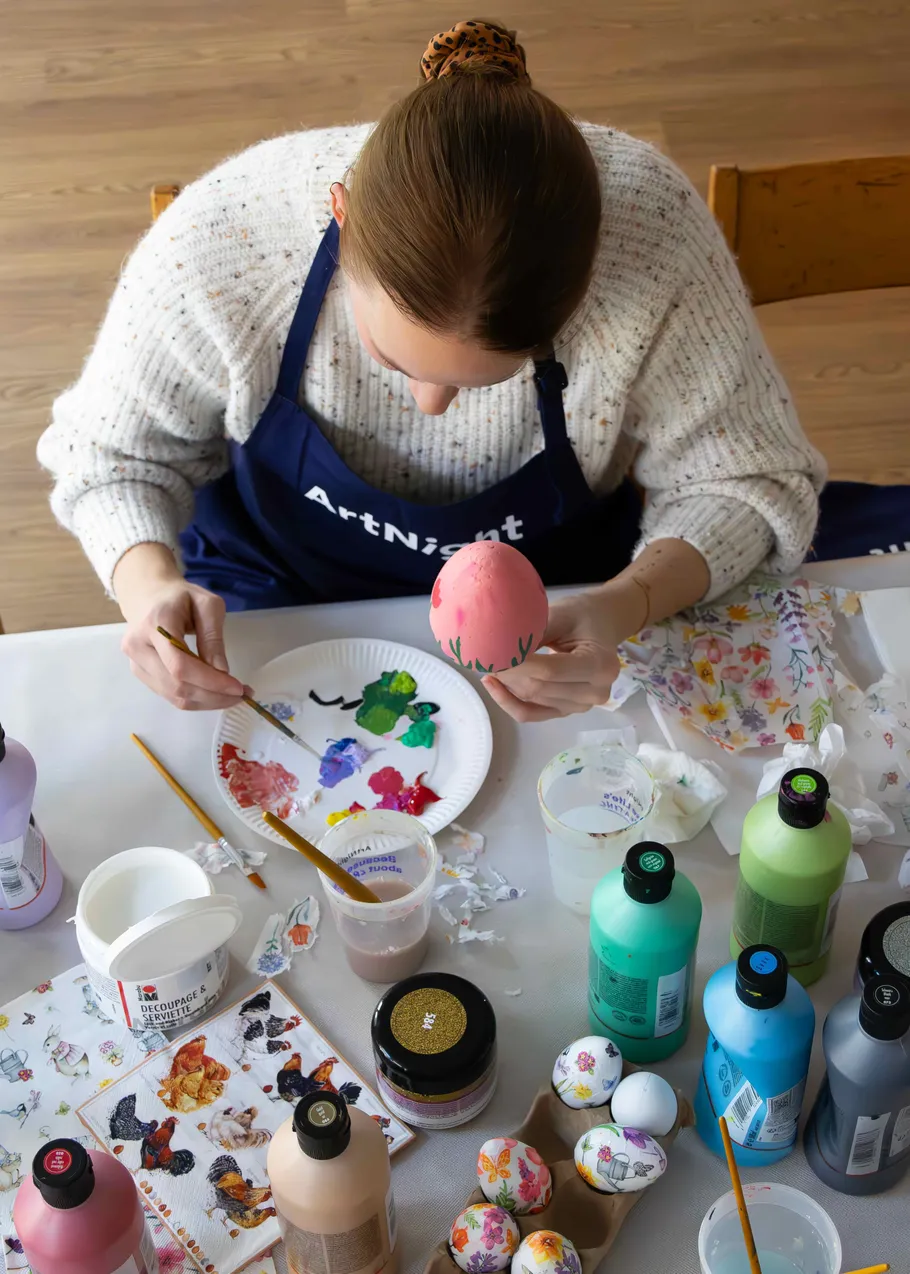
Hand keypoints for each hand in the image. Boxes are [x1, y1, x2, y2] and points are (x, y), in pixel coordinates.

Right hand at [115, 544, 247, 710]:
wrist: (148, 594)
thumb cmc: (181, 597)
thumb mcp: (208, 605)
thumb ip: (213, 637)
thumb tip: (221, 671)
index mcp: (155, 623)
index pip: (180, 664)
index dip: (210, 681)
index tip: (237, 688)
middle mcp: (138, 646)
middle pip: (176, 684)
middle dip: (212, 695)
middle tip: (240, 694)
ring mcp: (135, 662)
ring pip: (173, 695)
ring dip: (206, 701)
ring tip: (231, 695)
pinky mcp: (139, 672)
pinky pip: (169, 695)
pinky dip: (195, 699)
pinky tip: (213, 693)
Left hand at [483, 587, 631, 722]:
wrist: (601, 625)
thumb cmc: (582, 615)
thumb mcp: (560, 614)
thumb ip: (533, 632)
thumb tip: (497, 645)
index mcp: (600, 665)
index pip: (550, 670)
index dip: (516, 665)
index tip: (490, 654)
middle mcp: (595, 692)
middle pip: (538, 688)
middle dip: (506, 673)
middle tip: (482, 656)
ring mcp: (581, 706)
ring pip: (531, 700)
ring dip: (506, 684)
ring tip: (487, 663)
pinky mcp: (566, 711)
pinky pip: (531, 714)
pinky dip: (509, 701)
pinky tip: (493, 684)